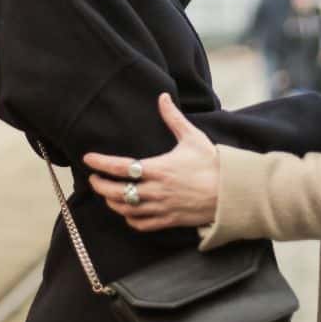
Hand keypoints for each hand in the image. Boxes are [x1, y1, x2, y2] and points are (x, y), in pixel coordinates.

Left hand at [84, 94, 219, 231]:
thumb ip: (173, 118)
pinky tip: (127, 211)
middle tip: (93, 179)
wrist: (232, 192)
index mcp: (159, 168)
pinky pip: (142, 224)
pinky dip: (130, 219)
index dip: (101, 163)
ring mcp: (162, 207)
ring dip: (112, 202)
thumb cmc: (212, 163)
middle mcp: (157, 190)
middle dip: (100, 186)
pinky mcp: (169, 220)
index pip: (121, 166)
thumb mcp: (193, 137)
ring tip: (107, 194)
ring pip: (126, 209)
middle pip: (117, 191)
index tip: (88, 159)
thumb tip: (162, 97)